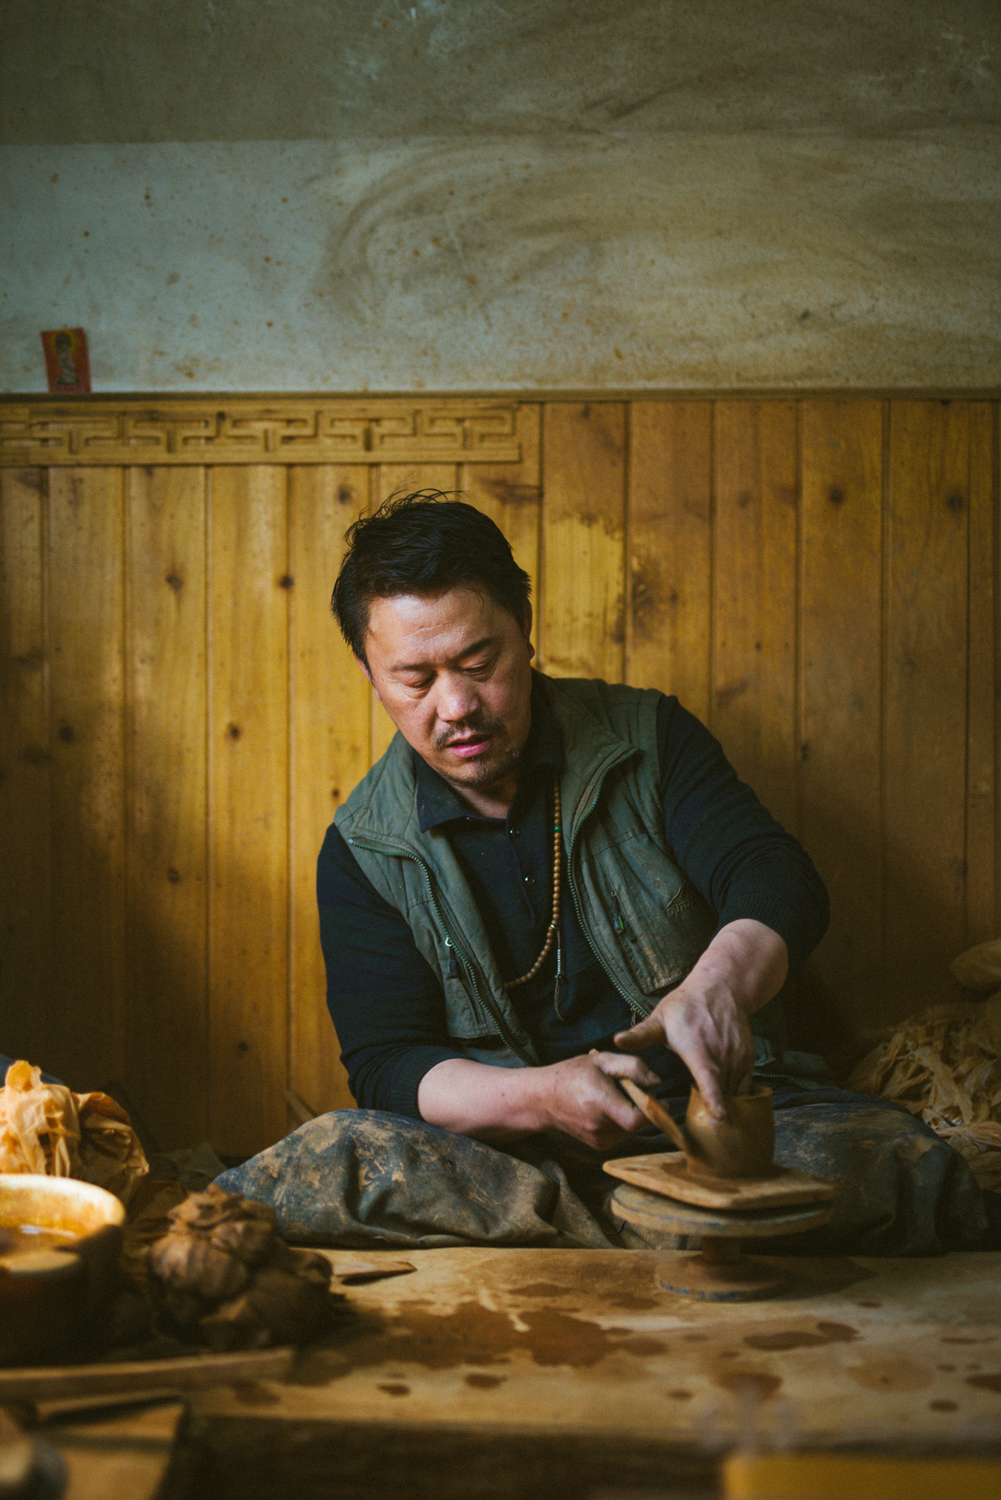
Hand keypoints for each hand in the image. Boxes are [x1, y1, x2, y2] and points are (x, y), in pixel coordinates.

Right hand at [416, 1052, 659, 1146]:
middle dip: (641, 1104)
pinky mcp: (601, 1146)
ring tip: (614, 1096)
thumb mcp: (602, 1060)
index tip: (652, 1094)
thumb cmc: (573, 1074)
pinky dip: (623, 1120)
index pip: (638, 1119)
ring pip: (633, 1128)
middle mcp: (601, 1126)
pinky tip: (608, 1107)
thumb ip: (632, 1066)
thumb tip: (657, 1082)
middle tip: (629, 1087)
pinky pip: (623, 1133)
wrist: (543, 1099)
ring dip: (632, 1112)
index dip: (652, 1108)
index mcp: (600, 1102)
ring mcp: (600, 1140)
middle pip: (639, 1121)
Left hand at [612, 919, 787, 1118]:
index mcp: (698, 1048)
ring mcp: (737, 1056)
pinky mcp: (748, 1058)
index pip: (709, 1077)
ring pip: (734, 1091)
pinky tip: (721, 1098)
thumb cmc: (686, 1005)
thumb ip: (640, 1035)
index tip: (720, 1117)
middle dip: (712, 1111)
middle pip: (722, 1092)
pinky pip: (745, 1085)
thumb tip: (617, 1040)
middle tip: (699, 1127)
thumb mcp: (660, 1018)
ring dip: (724, 1103)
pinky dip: (735, 1095)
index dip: (714, 1098)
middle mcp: (721, 1054)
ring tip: (707, 1113)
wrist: (721, 988)